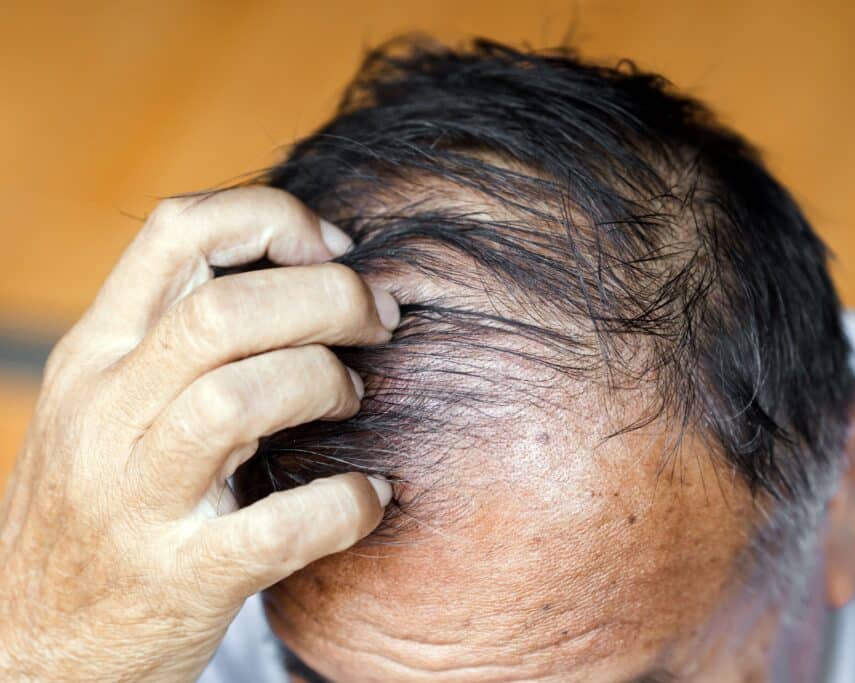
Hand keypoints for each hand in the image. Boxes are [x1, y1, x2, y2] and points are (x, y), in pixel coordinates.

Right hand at [0, 187, 398, 680]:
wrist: (34, 649)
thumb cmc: (99, 509)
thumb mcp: (110, 405)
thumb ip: (179, 341)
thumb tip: (303, 271)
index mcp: (95, 354)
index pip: (178, 232)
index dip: (273, 218)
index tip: (334, 250)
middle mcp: (106, 414)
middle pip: (224, 310)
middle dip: (327, 297)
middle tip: (377, 320)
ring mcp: (136, 501)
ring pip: (237, 398)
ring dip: (324, 384)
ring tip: (353, 400)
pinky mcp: (180, 579)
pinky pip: (278, 528)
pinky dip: (343, 505)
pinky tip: (369, 498)